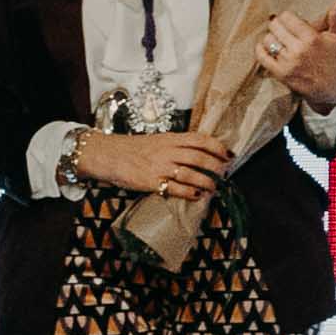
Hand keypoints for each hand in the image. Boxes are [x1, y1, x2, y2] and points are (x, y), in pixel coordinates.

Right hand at [68, 128, 232, 199]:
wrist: (107, 155)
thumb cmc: (131, 149)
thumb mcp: (156, 141)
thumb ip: (175, 146)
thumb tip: (196, 154)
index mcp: (170, 138)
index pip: (200, 139)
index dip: (217, 147)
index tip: (228, 154)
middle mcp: (167, 150)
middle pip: (200, 157)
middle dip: (217, 167)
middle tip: (224, 174)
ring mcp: (160, 166)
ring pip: (192, 173)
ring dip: (207, 182)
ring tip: (214, 188)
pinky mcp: (151, 182)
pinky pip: (175, 188)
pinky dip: (189, 192)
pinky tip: (196, 195)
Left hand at [262, 10, 335, 109]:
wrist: (333, 90)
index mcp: (311, 38)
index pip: (288, 18)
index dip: (287, 16)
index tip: (289, 20)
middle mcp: (298, 50)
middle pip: (276, 27)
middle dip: (277, 24)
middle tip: (280, 27)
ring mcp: (288, 62)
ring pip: (268, 40)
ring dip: (270, 36)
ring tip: (276, 37)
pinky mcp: (281, 74)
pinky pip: (263, 58)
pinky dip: (260, 50)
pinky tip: (263, 46)